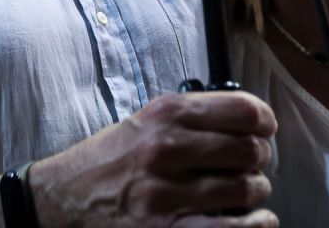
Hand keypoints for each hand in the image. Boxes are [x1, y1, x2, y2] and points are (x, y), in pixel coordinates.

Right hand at [32, 91, 278, 226]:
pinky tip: (256, 220)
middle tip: (252, 164)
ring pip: (246, 189)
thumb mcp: (144, 121)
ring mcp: (167, 194)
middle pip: (250, 150)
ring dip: (256, 193)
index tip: (265, 129)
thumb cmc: (108, 160)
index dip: (264, 121)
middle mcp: (167, 149)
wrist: (63, 199)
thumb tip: (248, 122)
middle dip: (259, 158)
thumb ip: (191, 117)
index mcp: (165, 114)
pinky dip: (255, 226)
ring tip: (247, 192)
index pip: (243, 111)